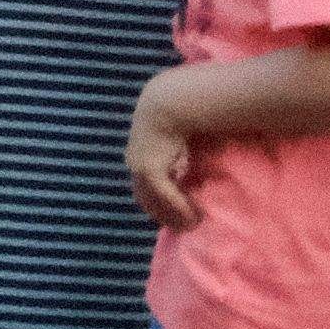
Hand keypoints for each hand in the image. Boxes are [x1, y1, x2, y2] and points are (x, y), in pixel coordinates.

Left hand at [127, 72, 208, 226]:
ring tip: (190, 225)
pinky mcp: (151, 170)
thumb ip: (182, 148)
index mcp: (138, 153)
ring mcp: (140, 168)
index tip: (172, 211)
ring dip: (172, 216)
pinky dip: (180, 207)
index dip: (157, 199)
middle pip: (144, 197)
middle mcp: (135, 163)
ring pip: (154, 201)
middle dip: (162, 214)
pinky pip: (166, 195)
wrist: (169, 101)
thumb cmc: (176, 111)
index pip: (143, 184)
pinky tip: (194, 217)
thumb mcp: (177, 132)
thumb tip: (194, 156)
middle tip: (180, 227)